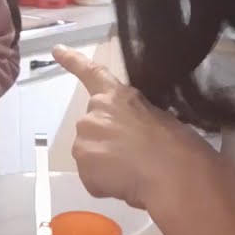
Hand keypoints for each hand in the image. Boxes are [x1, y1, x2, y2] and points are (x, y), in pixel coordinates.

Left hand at [51, 44, 223, 210]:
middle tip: (133, 157)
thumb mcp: (158, 120)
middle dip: (106, 143)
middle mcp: (95, 110)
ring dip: (106, 165)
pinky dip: (105, 185)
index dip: (73, 61)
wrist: (172, 172)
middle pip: (92, 129)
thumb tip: (130, 141)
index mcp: (119, 96)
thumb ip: (133, 122)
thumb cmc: (177, 146)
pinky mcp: (82, 161)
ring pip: (91, 155)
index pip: (92, 73)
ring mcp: (85, 135)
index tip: (57, 50)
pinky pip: (92, 178)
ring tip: (134, 172)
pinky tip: (125, 183)